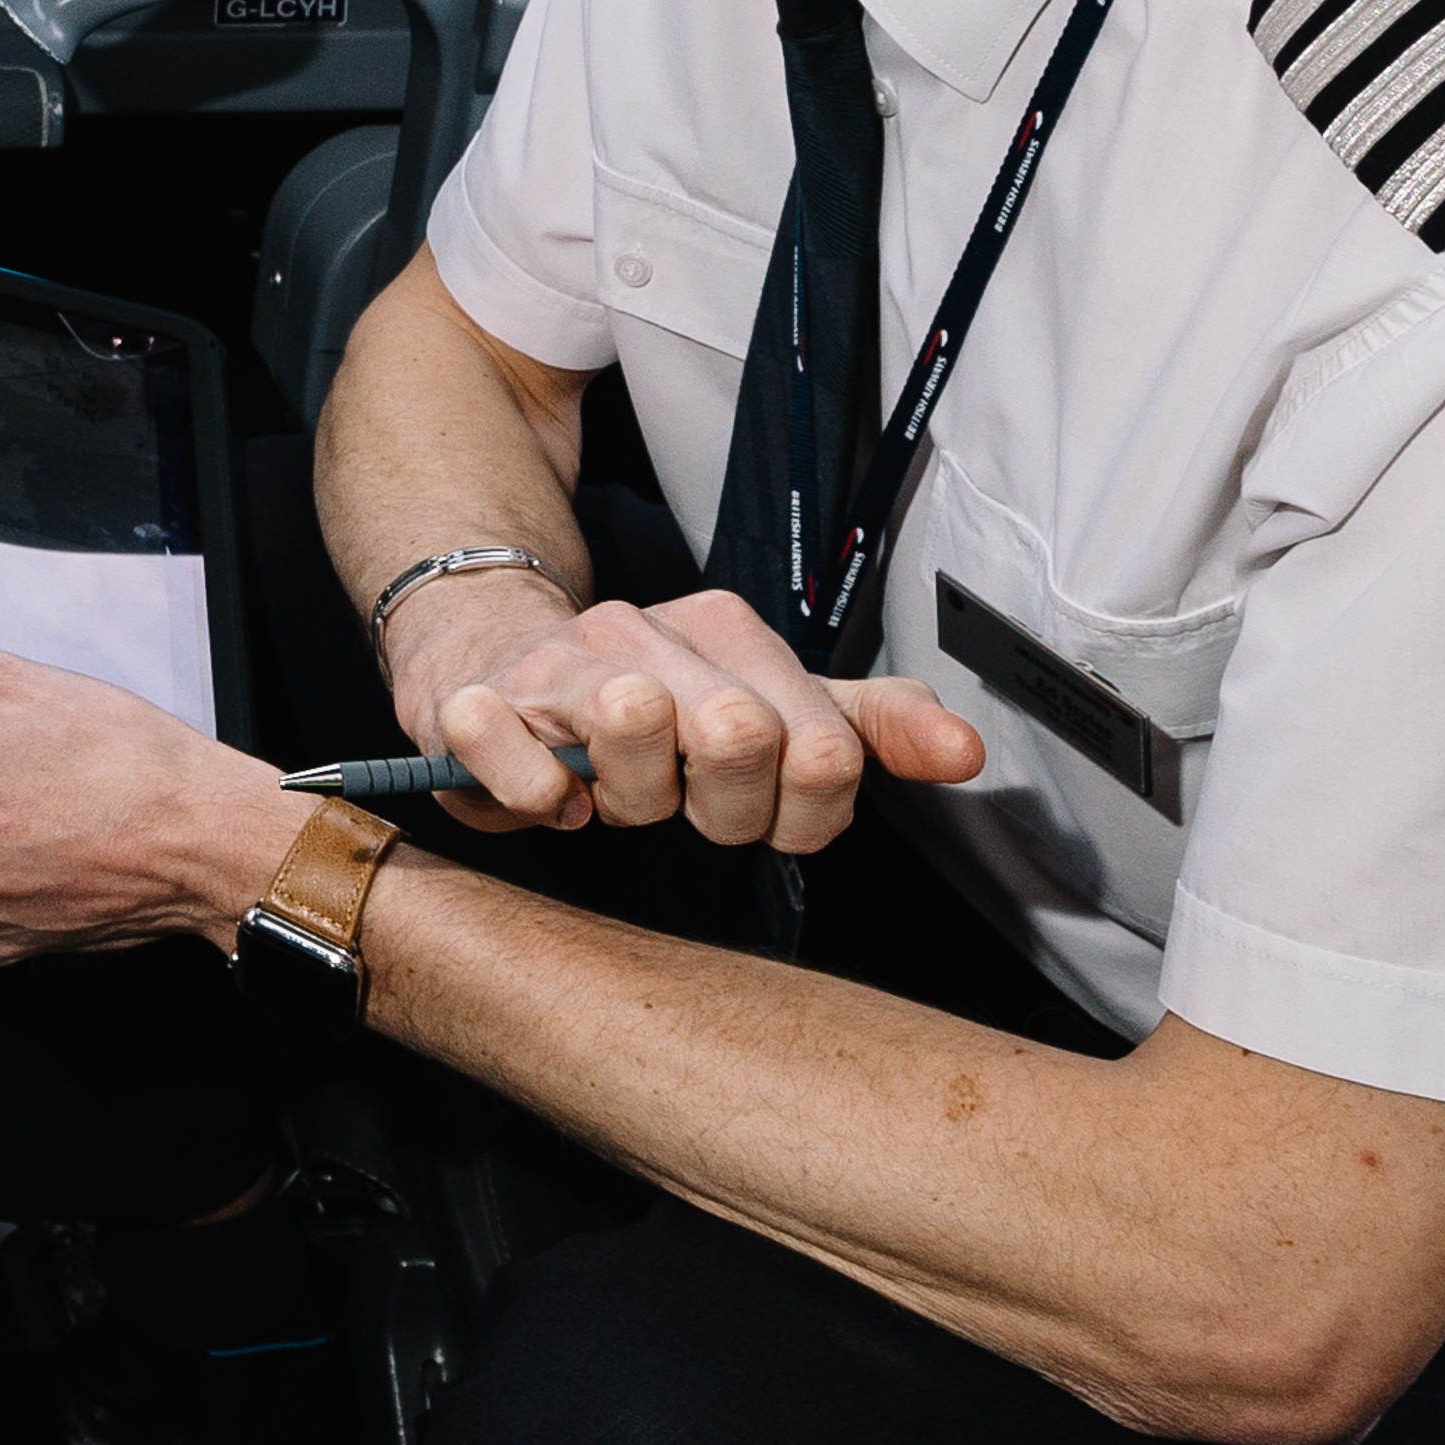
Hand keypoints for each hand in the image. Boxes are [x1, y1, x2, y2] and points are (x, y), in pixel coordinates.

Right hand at [390, 584, 980, 853]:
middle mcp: (648, 632)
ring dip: (629, 800)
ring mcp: (560, 662)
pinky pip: (524, 772)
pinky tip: (548, 797)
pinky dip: (538, 804)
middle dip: (717, 806)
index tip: (755, 803)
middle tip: (681, 799)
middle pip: (740, 736)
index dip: (797, 812)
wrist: (490, 663)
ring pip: (634, 731)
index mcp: (729, 634)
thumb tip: (968, 752)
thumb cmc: (641, 706)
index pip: (826, 748)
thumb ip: (868, 727)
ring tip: (611, 788)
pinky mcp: (477, 703)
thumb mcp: (767, 711)